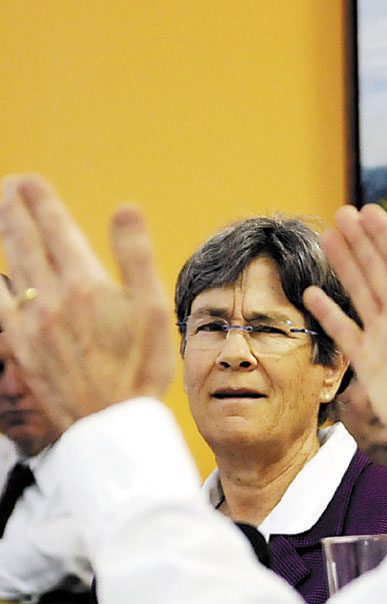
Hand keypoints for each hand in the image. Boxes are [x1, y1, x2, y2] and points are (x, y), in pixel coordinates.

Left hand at [0, 176, 174, 429]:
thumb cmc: (142, 366)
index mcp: (85, 284)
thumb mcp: (154, 309)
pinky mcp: (21, 345)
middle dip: (15, 209)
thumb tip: (125, 208)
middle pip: (25, 242)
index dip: (43, 202)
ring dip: (3, 235)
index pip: (57, 230)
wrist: (111, 422)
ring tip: (0, 213)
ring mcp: (30, 323)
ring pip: (9, 267)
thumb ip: (135, 256)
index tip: (32, 180)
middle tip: (10, 184)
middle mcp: (51, 298)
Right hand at [304, 204, 386, 475]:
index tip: (367, 210)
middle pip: (375, 268)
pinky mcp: (367, 360)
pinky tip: (313, 292)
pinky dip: (328, 311)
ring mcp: (383, 335)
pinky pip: (343, 329)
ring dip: (344, 265)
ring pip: (358, 291)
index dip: (383, 233)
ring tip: (327, 239)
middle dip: (359, 241)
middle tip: (341, 213)